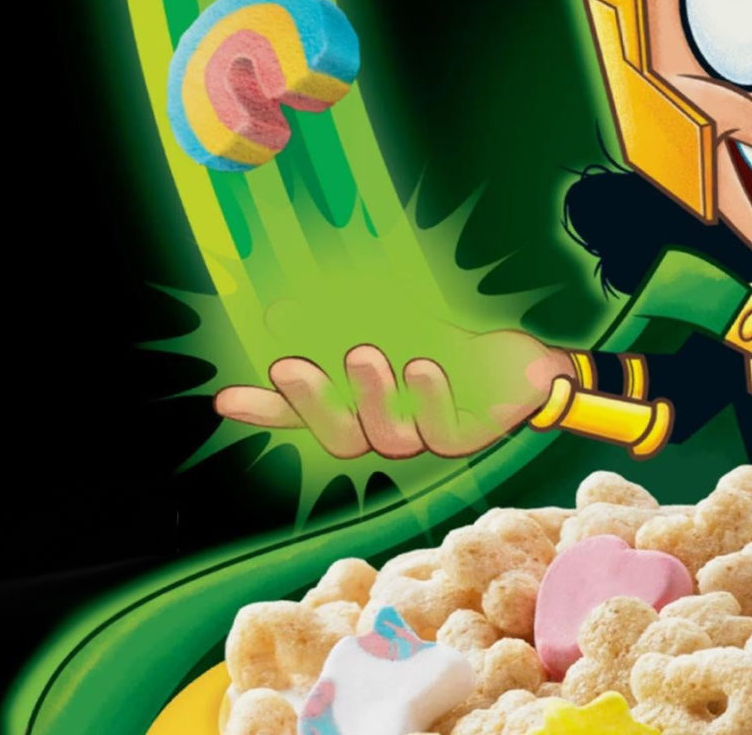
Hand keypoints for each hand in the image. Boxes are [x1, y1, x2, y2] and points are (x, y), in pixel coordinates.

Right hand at [213, 332, 566, 458]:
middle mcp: (386, 432)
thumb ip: (347, 323)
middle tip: (289, 366)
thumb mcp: (400, 326)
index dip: (267, 411)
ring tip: (362, 354)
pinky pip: (440, 429)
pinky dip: (429, 397)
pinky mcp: (465, 439)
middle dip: (313, 402)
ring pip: (388, 438)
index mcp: (364, 411)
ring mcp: (425, 440)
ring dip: (371, 395)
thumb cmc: (456, 349)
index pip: (305, 418)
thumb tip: (276, 311)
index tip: (225, 399)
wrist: (526, 368)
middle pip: (339, 436)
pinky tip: (423, 366)